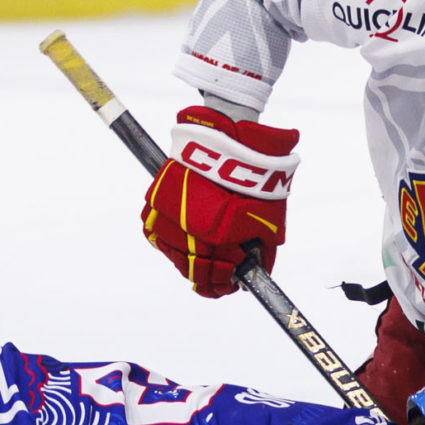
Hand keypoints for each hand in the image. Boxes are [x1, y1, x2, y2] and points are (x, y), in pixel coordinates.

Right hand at [140, 104, 300, 297]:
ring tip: (201, 259)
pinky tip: (184, 240)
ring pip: (173, 254)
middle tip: (219, 278)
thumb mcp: (269, 218)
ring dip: (187, 260)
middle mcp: (188, 229)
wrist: (228, 139)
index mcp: (216, 235)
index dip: (223, 285)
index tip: (230, 284)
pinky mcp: (155, 203)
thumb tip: (259, 272)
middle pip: (191, 270)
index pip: (215, 276)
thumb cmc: (253, 178)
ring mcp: (168, 216)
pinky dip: (169, 240)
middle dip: (207, 276)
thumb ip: (262, 249)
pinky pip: (157, 233)